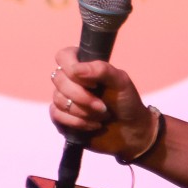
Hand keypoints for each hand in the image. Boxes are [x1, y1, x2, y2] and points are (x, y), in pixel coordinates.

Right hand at [48, 46, 156, 160]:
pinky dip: (77, 122)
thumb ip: (101, 70)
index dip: (72, 69)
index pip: (63, 56)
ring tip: (101, 116)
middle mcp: (70, 80)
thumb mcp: (121, 81)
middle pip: (58, 79)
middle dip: (82, 97)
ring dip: (83, 111)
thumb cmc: (126, 102)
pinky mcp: (62, 117)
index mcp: (83, 66)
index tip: (94, 83)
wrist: (131, 130)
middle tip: (102, 106)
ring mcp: (64, 98)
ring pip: (58, 99)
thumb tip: (76, 69)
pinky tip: (92, 124)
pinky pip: (57, 115)